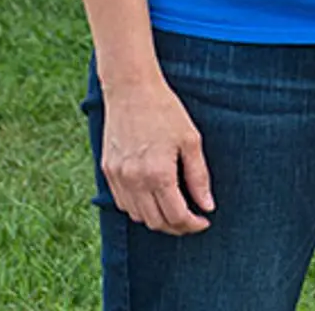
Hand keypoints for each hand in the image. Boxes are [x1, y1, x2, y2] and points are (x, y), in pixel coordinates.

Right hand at [100, 77, 215, 234]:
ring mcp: (118, 177)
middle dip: (177, 226)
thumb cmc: (164, 110)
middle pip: (156, 222)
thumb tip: (207, 206)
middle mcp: (135, 180)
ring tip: (172, 208)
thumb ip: (199, 177)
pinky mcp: (107, 170)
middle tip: (191, 218)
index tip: (203, 220)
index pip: (177, 217)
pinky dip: (138, 207)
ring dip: (157, 219)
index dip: (193, 225)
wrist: (130, 88)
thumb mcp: (190, 140)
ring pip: (138, 216)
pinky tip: (151, 197)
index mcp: (158, 174)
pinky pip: (122, 203)